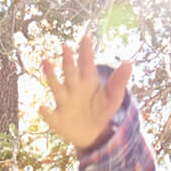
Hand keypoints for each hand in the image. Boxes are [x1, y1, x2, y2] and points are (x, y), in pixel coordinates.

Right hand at [36, 32, 131, 151]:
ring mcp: (64, 102)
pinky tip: (42, 107)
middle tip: (66, 46)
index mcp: (87, 81)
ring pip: (57, 88)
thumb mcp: (113, 97)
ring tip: (45, 61)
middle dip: (68, 60)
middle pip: (70, 73)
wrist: (91, 133)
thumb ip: (119, 81)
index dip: (86, 52)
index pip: (87, 64)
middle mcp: (73, 89)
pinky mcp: (58, 119)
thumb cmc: (101, 110)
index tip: (86, 38)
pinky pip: (50, 116)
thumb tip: (128, 63)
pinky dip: (46, 112)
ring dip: (51, 75)